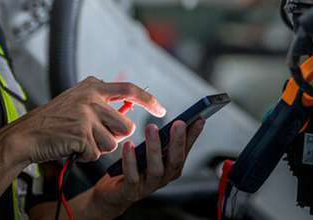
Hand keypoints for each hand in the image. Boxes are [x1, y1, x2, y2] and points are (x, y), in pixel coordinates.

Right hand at [8, 76, 165, 163]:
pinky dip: (85, 156)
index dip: (148, 101)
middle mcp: (92, 96)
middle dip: (115, 138)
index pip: (130, 90)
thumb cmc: (52, 122)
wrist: (25, 135)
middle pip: (126, 126)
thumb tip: (128, 121)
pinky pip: (96, 153)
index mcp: (92, 86)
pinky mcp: (81, 133)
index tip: (162, 110)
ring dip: (98, 149)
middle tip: (94, 138)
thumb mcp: (77, 102)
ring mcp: (87, 114)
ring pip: (113, 143)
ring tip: (79, 141)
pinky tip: (71, 148)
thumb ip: (101, 105)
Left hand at [90, 118, 205, 217]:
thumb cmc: (134, 168)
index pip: (186, 150)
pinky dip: (131, 161)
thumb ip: (162, 140)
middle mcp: (163, 178)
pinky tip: (129, 145)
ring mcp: (148, 187)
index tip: (199, 118)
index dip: (193, 136)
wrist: (112, 194)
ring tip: (151, 127)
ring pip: (156, 169)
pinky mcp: (130, 192)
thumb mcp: (150, 152)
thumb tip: (176, 119)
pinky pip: (132, 177)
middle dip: (178, 142)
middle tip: (179, 123)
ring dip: (155, 148)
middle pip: (175, 161)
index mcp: (171, 167)